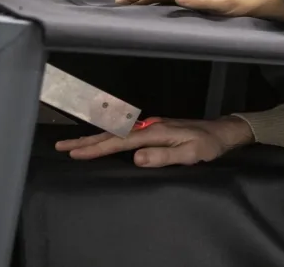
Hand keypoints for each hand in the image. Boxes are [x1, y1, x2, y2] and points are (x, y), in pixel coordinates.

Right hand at [55, 116, 254, 167]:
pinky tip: (102, 138)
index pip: (121, 142)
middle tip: (61, 146)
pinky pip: (126, 132)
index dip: (98, 149)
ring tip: (73, 143)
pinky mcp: (155, 128)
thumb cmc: (208, 145)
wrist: (222, 132)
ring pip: (118, 131)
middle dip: (87, 140)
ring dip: (95, 137)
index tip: (76, 153)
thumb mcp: (189, 155)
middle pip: (114, 134)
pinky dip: (109, 135)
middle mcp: (151, 125)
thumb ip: (162, 156)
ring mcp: (152, 125)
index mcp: (156, 132)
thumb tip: (135, 158)